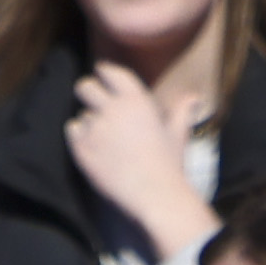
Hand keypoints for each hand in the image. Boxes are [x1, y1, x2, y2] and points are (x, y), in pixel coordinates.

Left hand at [62, 59, 215, 262]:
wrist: (153, 193)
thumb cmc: (168, 163)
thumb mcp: (178, 132)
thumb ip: (182, 111)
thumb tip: (194, 98)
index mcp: (136, 99)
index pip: (111, 72)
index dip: (104, 71)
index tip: (101, 72)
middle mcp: (112, 109)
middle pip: (85, 87)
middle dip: (87, 91)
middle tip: (92, 101)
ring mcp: (95, 128)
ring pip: (81, 114)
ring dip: (88, 121)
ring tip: (103, 137)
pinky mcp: (82, 148)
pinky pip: (72, 130)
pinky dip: (78, 135)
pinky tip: (92, 146)